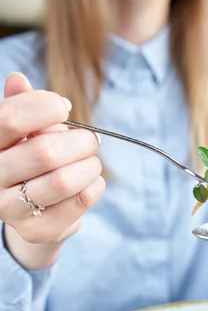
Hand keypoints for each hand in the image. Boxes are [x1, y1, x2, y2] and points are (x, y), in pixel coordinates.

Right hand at [0, 73, 104, 268]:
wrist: (29, 211)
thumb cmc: (27, 159)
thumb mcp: (21, 131)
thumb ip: (20, 105)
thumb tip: (17, 79)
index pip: (10, 120)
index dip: (44, 107)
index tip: (63, 108)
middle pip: (44, 152)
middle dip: (79, 141)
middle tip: (90, 140)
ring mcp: (10, 209)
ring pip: (63, 181)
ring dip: (89, 165)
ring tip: (92, 161)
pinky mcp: (36, 230)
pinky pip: (78, 202)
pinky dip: (94, 186)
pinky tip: (92, 181)